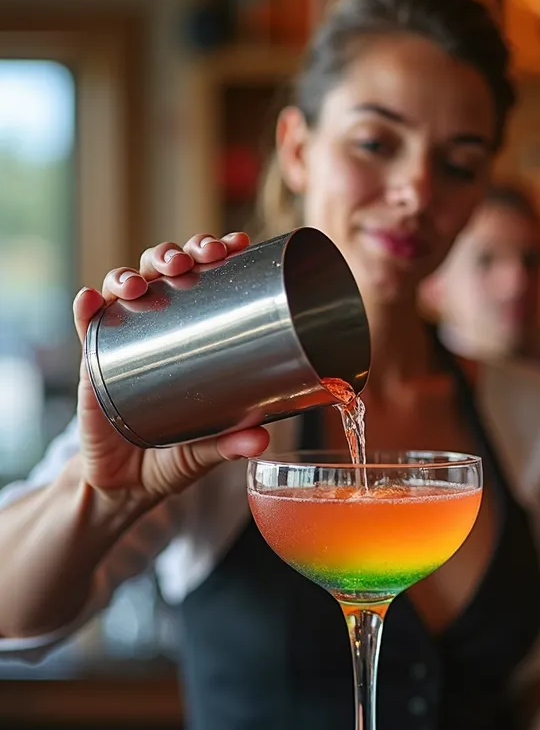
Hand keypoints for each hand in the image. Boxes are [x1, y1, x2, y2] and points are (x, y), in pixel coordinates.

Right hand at [73, 232, 268, 505]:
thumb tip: (262, 439)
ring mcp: (122, 342)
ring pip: (122, 289)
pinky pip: (87, 328)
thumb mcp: (207, 448)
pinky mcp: (92, 366)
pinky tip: (90, 301)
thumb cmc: (174, 454)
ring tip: (143, 284)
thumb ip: (231, 442)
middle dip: (175, 254)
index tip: (233, 244)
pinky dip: (86, 309)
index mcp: (192, 333)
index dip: (215, 252)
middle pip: (161, 271)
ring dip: (131, 274)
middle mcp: (156, 327)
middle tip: (191, 260)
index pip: (203, 278)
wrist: (128, 485)